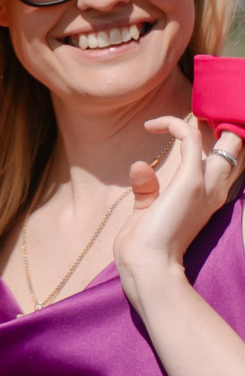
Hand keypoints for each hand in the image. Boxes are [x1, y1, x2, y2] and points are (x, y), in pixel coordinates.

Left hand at [118, 115, 242, 288]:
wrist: (147, 267)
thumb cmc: (145, 246)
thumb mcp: (149, 212)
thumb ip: (148, 189)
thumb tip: (140, 165)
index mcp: (210, 198)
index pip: (230, 163)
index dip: (225, 141)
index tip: (198, 123)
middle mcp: (216, 190)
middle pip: (240, 149)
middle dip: (231, 125)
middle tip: (206, 109)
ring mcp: (206, 184)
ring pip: (230, 140)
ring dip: (215, 119)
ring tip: (193, 108)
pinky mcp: (188, 181)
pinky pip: (189, 139)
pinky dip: (175, 125)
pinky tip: (153, 125)